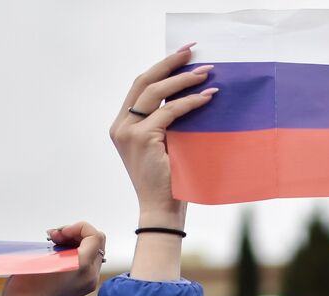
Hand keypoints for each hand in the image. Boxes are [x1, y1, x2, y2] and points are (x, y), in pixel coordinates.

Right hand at [0, 222, 105, 295]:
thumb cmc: (28, 280)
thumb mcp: (45, 255)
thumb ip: (63, 242)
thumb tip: (67, 235)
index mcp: (82, 265)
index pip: (95, 235)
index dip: (77, 227)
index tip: (59, 234)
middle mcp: (91, 274)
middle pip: (96, 242)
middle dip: (76, 234)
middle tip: (55, 237)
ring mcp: (89, 282)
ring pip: (92, 251)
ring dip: (75, 242)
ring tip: (54, 243)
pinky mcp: (84, 286)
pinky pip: (87, 262)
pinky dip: (76, 253)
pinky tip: (59, 254)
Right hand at [110, 47, 216, 225]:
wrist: (161, 210)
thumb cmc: (169, 181)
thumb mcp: (165, 144)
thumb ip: (167, 121)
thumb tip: (189, 92)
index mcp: (122, 125)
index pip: (140, 87)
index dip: (160, 68)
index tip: (181, 55)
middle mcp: (121, 125)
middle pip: (144, 82)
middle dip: (169, 63)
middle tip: (192, 51)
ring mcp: (128, 131)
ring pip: (156, 93)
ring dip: (183, 80)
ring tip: (206, 73)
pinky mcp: (142, 138)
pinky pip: (170, 112)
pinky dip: (190, 102)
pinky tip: (207, 97)